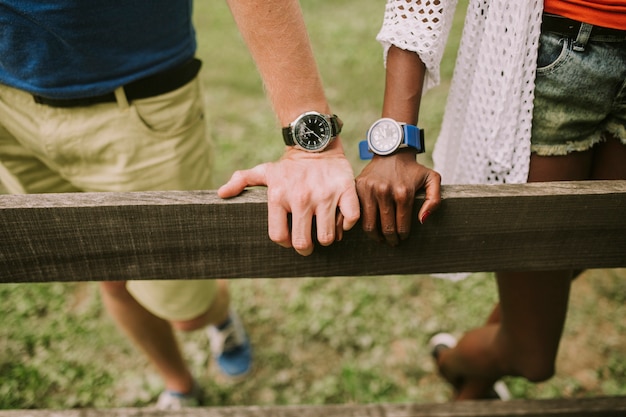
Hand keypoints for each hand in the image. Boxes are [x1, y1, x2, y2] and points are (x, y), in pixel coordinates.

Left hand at [218, 145, 359, 255]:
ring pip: (328, 237)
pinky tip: (340, 217)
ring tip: (325, 228)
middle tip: (308, 240)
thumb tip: (221, 194)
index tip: (290, 238)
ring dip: (327, 237)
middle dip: (306, 247)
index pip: (279, 237)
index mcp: (278, 197)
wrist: (316, 143)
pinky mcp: (345, 190)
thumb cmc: (289, 166)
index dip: (285, 243)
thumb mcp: (264, 171)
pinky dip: (347, 224)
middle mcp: (301, 198)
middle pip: (303, 243)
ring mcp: (324, 195)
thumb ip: (242, 181)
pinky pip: (350, 219)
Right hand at [355, 149, 440, 245]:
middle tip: (393, 242)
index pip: (401, 226)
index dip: (403, 236)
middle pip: (386, 228)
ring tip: (381, 238)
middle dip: (391, 239)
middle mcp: (384, 191)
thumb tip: (422, 220)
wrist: (391, 151)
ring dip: (376, 236)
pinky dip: (362, 224)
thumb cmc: (412, 169)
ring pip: (369, 225)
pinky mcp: (358, 187)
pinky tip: (370, 227)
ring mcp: (369, 190)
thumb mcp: (432, 179)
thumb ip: (434, 200)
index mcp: (403, 192)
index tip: (403, 238)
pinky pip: (358, 213)